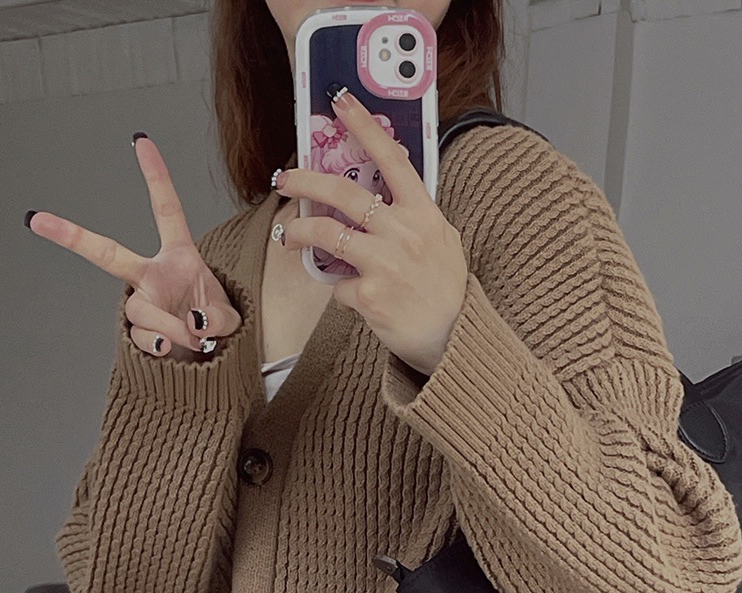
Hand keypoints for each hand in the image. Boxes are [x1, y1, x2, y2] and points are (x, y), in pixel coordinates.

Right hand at [24, 135, 241, 361]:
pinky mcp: (138, 335)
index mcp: (178, 258)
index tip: (141, 142)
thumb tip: (194, 322)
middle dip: (72, 236)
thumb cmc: (216, 329)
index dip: (155, 177)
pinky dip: (162, 344)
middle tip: (39, 221)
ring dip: (170, 327)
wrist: (210, 362)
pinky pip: (142, 337)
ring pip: (140, 311)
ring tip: (193, 338)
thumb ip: (218, 318)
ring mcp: (142, 304)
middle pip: (108, 254)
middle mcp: (152, 277)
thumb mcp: (230, 319)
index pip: (166, 211)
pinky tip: (172, 350)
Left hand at [273, 88, 468, 376]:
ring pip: (326, 235)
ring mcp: (385, 265)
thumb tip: (380, 193)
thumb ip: (413, 215)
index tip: (341, 103)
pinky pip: (337, 286)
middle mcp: (404, 233)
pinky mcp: (369, 297)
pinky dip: (339, 291)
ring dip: (299, 232)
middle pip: (344, 193)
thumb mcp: (442, 241)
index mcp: (423, 214)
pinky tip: (351, 297)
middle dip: (306, 181)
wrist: (455, 339)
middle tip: (285, 179)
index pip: (391, 159)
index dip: (364, 127)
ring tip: (290, 235)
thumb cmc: (446, 291)